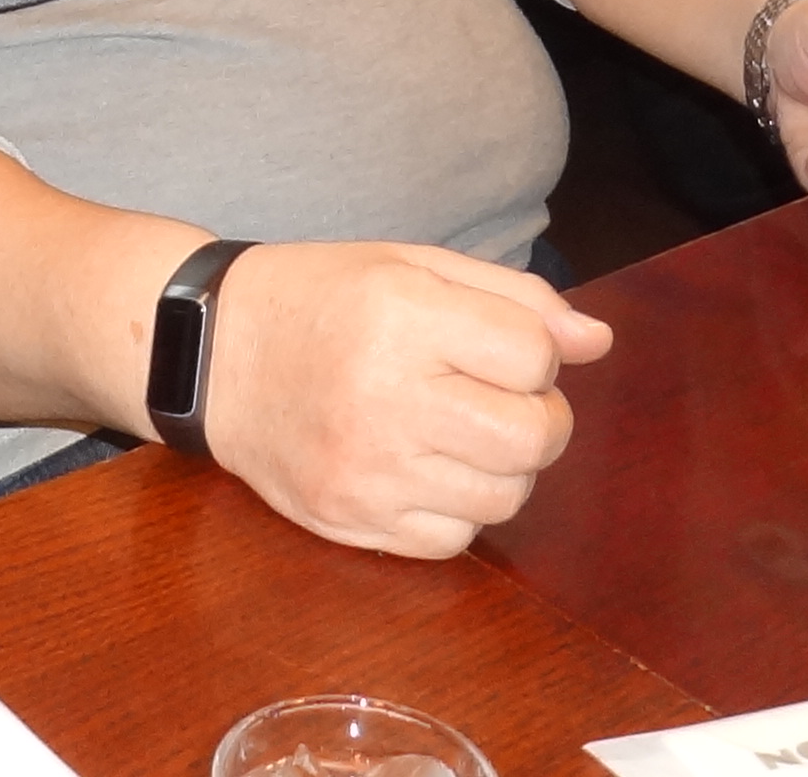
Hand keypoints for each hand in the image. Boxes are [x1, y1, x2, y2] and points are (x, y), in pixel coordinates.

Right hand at [203, 243, 613, 558]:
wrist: (211, 355)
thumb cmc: (320, 299)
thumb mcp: (412, 265)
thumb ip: (513, 297)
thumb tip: (597, 341)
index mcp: (402, 315)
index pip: (535, 355)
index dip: (535, 351)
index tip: (499, 345)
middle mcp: (385, 396)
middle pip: (533, 436)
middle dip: (541, 418)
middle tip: (502, 399)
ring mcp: (366, 469)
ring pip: (504, 497)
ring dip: (502, 467)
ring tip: (460, 433)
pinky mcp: (349, 519)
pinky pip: (453, 541)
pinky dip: (458, 511)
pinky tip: (425, 470)